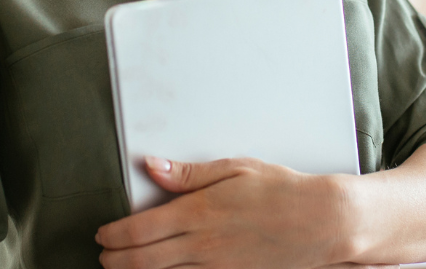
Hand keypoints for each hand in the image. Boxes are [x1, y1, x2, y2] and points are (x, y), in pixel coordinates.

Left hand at [96, 155, 361, 268]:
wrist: (321, 222)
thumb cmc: (281, 190)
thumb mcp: (234, 168)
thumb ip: (188, 173)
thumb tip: (151, 166)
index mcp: (199, 212)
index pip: (140, 230)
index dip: (114, 235)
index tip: (103, 233)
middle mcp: (203, 244)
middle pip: (143, 261)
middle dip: (116, 260)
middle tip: (104, 255)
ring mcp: (217, 267)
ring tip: (124, 265)